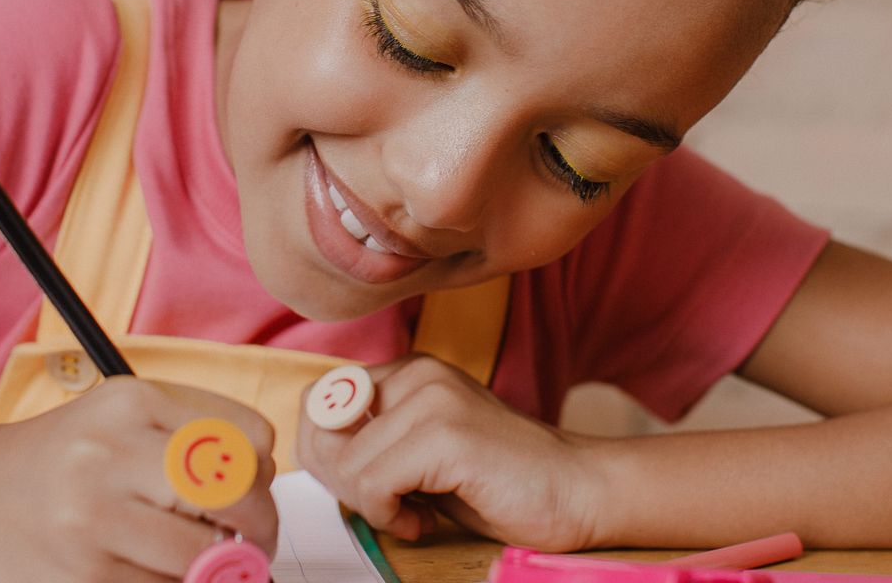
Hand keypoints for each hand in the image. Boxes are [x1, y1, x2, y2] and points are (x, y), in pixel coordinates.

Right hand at [0, 376, 276, 582]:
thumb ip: (191, 437)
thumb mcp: (121, 418)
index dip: (262, 473)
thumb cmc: (54, 459)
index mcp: (133, 400)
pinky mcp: (79, 579)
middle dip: (258, 526)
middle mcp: (112, 453)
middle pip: (236, 493)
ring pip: (203, 555)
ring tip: (202, 560)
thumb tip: (260, 485)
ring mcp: (93, 520)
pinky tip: (155, 572)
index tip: (256, 490)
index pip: (246, 437)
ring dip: (216, 567)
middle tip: (253, 541)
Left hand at [297, 354, 604, 551]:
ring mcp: (431, 398)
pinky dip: (390, 516)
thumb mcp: (422, 452)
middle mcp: (416, 373)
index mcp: (408, 371)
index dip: (325, 455)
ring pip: (347, 465)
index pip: (319, 401)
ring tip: (416, 513)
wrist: (576, 489)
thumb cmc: (500, 480)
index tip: (363, 487)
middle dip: (343, 484)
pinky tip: (426, 520)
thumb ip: (374, 442)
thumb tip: (314, 452)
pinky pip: (374, 484)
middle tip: (387, 506)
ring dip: (373, 507)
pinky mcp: (445, 434)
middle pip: (323, 432)